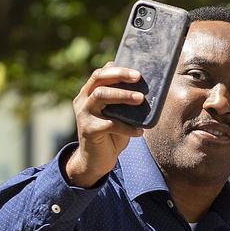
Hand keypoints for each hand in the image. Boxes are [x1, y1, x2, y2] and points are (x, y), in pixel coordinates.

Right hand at [64, 62, 145, 186]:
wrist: (96, 160)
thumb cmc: (111, 134)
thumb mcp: (118, 115)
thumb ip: (124, 101)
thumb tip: (146, 89)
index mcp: (89, 93)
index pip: (101, 74)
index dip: (117, 70)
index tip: (137, 71)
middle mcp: (83, 100)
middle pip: (99, 79)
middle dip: (119, 76)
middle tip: (139, 78)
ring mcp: (84, 114)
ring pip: (101, 95)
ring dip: (123, 96)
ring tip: (141, 99)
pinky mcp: (88, 130)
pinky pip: (110, 124)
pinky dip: (127, 127)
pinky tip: (139, 131)